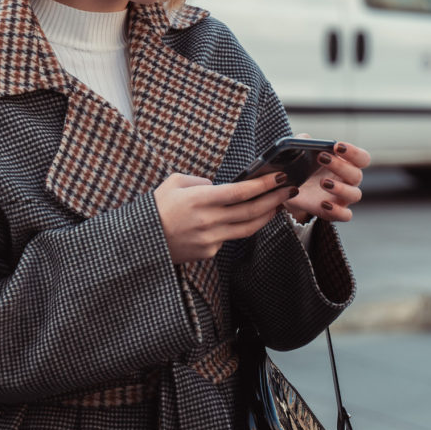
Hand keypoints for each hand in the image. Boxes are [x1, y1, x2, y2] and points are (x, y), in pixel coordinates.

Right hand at [154, 171, 297, 263]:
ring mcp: (210, 239)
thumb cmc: (157, 207)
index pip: (240, 192)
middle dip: (274, 199)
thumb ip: (200, 181)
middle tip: (288, 190)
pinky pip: (230, 238)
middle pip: (251, 211)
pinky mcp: (208, 252)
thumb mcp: (174, 182)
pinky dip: (240, 227)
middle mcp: (208, 221)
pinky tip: (246, 219)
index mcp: (199, 200)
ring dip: (266, 216)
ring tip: (277, 205)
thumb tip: (220, 186)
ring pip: (247, 228)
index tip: (279, 177)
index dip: (263, 185)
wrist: (142, 240)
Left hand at [286, 141, 370, 222]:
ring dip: (340, 188)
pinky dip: (337, 210)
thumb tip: (304, 139)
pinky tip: (323, 203)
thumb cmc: (303, 168)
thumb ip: (303, 143)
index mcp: (347, 164)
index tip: (337, 146)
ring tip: (323, 182)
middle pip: (357, 175)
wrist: (291, 191)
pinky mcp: (334, 212)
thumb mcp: (301, 154)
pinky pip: (345, 215)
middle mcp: (349, 181)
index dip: (354, 152)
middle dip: (340, 166)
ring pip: (355, 195)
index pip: (362, 158)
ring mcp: (343, 198)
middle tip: (322, 157)